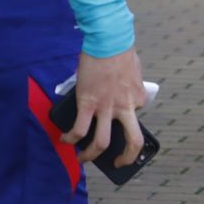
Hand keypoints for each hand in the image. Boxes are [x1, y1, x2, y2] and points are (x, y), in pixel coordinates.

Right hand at [66, 48, 145, 166]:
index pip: (136, 113)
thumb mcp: (133, 70)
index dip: (125, 114)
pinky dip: (70, 138)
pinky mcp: (88, 103)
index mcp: (139, 97)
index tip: (117, 116)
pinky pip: (79, 130)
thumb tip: (118, 91)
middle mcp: (126, 106)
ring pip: (102, 142)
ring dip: (91, 155)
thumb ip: (128, 84)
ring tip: (83, 159)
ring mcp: (107, 107)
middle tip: (120, 163)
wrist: (110, 40)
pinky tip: (64, 139)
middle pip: (134, 141)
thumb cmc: (119, 51)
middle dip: (128, 157)